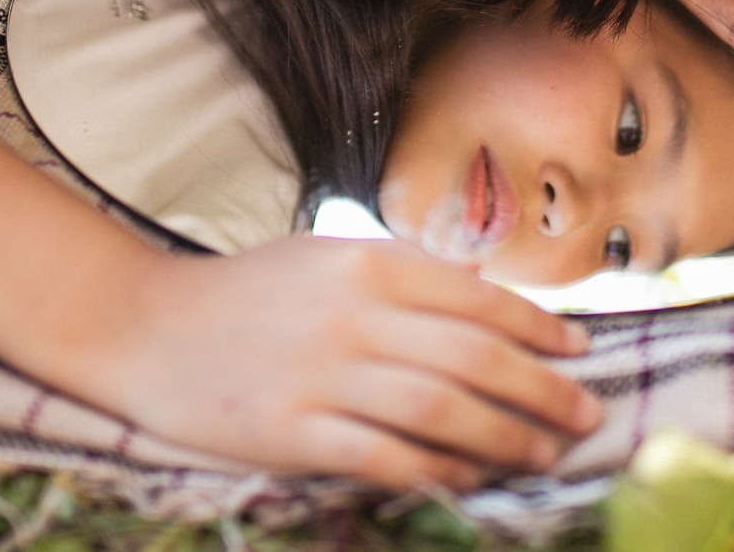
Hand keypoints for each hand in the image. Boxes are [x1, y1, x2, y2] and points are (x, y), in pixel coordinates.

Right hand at [96, 236, 600, 490]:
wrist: (145, 328)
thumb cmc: (247, 293)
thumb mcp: (326, 256)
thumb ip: (404, 270)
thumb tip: (485, 286)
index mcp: (366, 261)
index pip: (477, 296)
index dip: (539, 327)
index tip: (580, 350)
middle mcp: (350, 313)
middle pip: (474, 355)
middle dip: (543, 389)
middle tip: (588, 415)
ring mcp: (320, 374)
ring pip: (440, 408)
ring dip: (507, 436)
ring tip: (547, 454)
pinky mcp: (290, 431)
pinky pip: (383, 456)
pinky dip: (437, 470)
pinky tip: (470, 479)